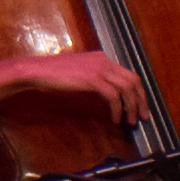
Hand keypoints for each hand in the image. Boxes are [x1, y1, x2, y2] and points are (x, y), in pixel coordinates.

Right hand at [0, 52, 142, 125]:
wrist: (37, 71)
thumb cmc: (54, 75)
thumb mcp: (79, 74)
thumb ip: (95, 79)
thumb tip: (107, 95)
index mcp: (102, 59)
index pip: (129, 74)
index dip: (138, 92)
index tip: (139, 106)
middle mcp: (104, 61)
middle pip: (134, 80)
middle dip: (141, 100)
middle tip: (142, 117)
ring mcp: (99, 69)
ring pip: (126, 88)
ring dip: (131, 107)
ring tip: (130, 121)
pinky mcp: (92, 79)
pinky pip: (113, 96)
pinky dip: (117, 109)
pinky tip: (115, 119)